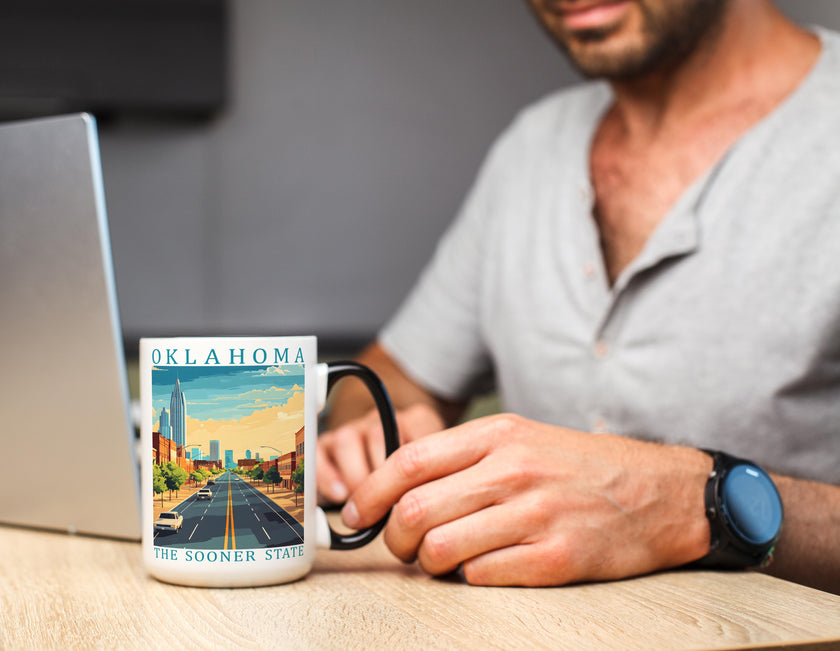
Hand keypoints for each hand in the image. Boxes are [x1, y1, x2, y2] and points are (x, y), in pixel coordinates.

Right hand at [317, 403, 445, 504]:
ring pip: (347, 440)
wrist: (383, 477)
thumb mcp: (432, 476)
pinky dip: (327, 476)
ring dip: (356, 477)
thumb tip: (424, 504)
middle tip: (389, 504)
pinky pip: (318, 454)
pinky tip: (340, 495)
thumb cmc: (414, 480)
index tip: (417, 495)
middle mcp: (382, 421)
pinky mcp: (327, 446)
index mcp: (414, 422)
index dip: (416, 467)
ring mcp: (353, 430)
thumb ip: (432, 481)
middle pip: (378, 435)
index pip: (418, 431)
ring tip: (365, 504)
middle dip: (383, 476)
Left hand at [340, 414, 712, 585]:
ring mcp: (535, 515)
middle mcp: (513, 471)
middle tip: (401, 547)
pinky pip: (480, 577)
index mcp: (498, 436)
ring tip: (441, 560)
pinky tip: (484, 567)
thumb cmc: (579, 467)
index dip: (369, 493)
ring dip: (427, 564)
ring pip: (439, 549)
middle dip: (393, 539)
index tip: (355, 515)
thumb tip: (396, 490)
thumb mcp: (521, 439)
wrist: (660, 492)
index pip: (408, 462)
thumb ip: (462, 459)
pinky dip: (469, 578)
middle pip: (414, 510)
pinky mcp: (556, 558)